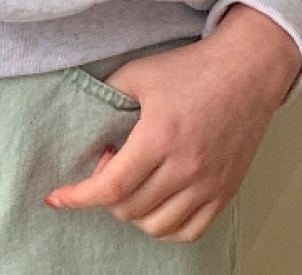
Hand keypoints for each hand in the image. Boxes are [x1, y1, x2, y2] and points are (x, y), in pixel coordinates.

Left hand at [44, 4, 301, 242]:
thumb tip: (85, 118)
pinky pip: (190, 231)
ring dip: (133, 211)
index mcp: (159, 138)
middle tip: (109, 160)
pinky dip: (165, 225)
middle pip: (130, 209)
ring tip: (132, 178)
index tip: (56, 199)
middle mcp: (186, 168)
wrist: (245, 72)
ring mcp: (209, 185)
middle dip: (105, 193)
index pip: (112, 186)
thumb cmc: (191, 69)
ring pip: (158, 226)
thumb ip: (108, 96)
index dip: (79, 197)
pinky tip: (155, 200)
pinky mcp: (226, 192)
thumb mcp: (138, 73)